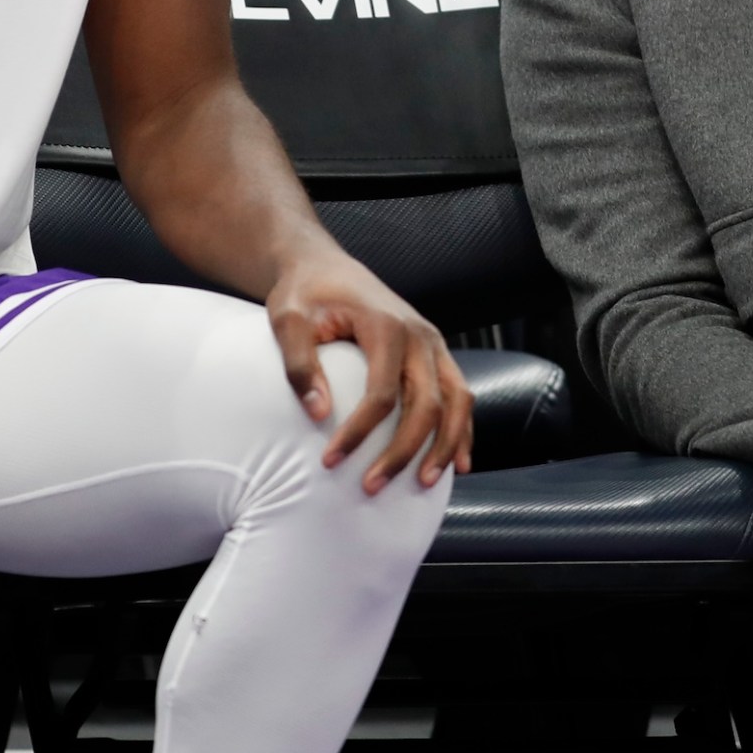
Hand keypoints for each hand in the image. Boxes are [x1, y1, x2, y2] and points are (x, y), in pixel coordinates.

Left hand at [266, 252, 473, 492]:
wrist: (325, 266)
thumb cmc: (306, 293)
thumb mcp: (289, 319)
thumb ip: (300, 363)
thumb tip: (318, 414)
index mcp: (387, 325)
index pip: (382, 394)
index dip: (358, 433)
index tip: (330, 462)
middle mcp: (420, 335)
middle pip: (427, 404)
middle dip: (404, 451)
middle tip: (372, 485)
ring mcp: (433, 343)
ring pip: (457, 401)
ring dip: (446, 445)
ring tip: (426, 483)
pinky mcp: (435, 352)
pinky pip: (460, 393)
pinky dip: (463, 429)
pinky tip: (459, 461)